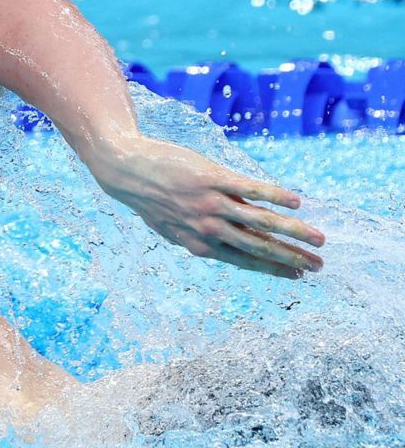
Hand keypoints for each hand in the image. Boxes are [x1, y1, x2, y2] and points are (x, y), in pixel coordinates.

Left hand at [90, 136, 324, 278]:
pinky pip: (250, 189)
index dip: (273, 269)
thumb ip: (202, 236)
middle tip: (319, 266)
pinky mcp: (212, 178)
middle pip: (258, 246)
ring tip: (319, 239)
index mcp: (199, 244)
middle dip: (291, 258)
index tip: (298, 276)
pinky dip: (274, 196)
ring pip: (261, 221)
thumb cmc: (151, 200)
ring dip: (294, 231)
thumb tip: (231, 242)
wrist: (127, 171)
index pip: (245, 261)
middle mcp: (208, 228)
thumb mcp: (174, 227)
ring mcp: (211, 204)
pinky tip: (296, 202)